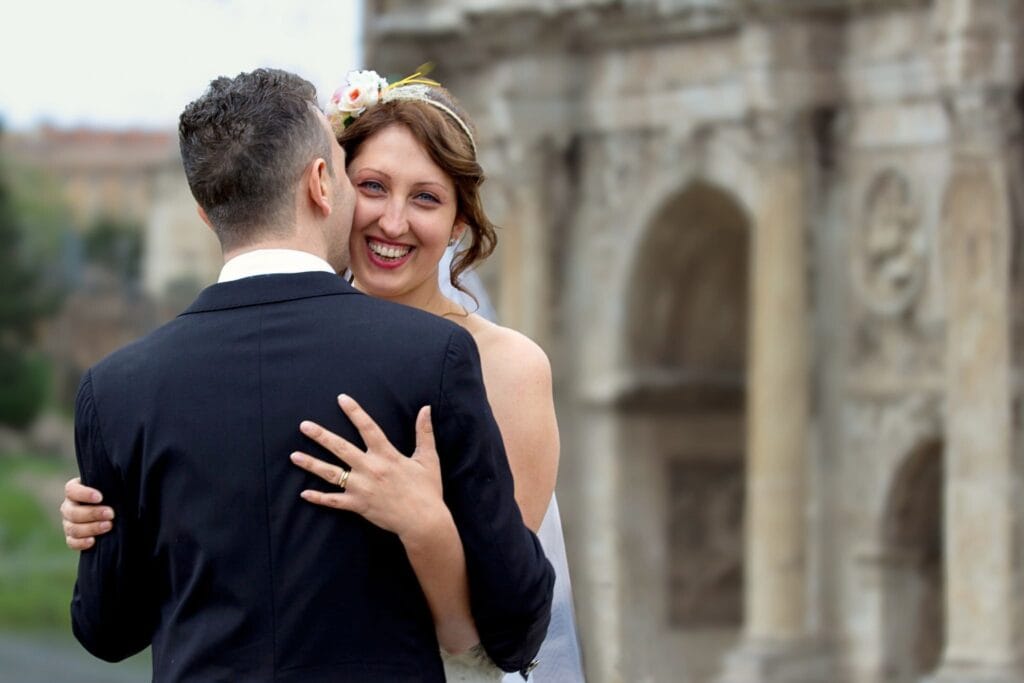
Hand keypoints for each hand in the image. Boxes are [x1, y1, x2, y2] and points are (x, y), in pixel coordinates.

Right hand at [60, 477, 114, 549]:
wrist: (114, 511)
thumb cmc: (114, 494)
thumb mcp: (111, 488)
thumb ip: (111, 487)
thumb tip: (123, 488)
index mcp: (74, 491)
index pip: (71, 490)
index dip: (84, 494)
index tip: (100, 497)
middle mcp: (68, 507)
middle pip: (72, 512)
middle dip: (92, 513)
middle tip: (111, 514)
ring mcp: (68, 524)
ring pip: (73, 528)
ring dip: (91, 528)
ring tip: (108, 526)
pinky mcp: (72, 538)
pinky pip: (72, 542)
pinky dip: (81, 543)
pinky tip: (93, 541)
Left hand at [290, 394, 447, 541]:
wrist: (423, 521)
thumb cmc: (427, 490)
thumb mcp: (428, 458)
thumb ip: (424, 432)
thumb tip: (426, 408)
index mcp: (387, 455)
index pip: (368, 428)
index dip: (354, 412)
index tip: (341, 399)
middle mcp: (370, 469)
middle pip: (340, 448)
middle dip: (321, 436)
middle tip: (304, 425)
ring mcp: (361, 488)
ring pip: (331, 474)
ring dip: (311, 464)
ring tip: (294, 456)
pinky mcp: (358, 505)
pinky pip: (334, 501)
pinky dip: (319, 498)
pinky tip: (304, 493)